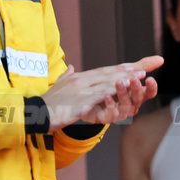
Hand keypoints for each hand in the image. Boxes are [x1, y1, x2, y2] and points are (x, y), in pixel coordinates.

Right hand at [43, 55, 162, 128]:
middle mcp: (81, 80)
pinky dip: (114, 90)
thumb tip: (70, 67)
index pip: (103, 71)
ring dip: (125, 78)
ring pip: (107, 81)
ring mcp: (81, 90)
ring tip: (140, 75)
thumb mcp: (58, 87)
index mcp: (79, 78)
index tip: (135, 66)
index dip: (120, 68)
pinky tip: (124, 89)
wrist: (34, 114)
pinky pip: (100, 95)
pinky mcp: (80, 101)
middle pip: (109, 73)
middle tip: (146, 67)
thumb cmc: (48, 103)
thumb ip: (66, 76)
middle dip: (128, 70)